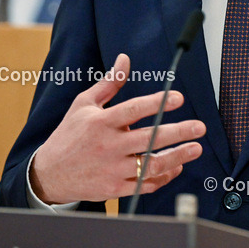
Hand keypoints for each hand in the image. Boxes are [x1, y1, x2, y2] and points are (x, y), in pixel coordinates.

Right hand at [31, 54, 205, 203]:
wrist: (49, 173)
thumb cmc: (69, 134)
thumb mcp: (84, 104)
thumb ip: (109, 83)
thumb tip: (125, 59)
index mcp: (100, 122)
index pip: (133, 110)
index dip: (157, 103)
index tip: (179, 98)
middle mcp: (108, 146)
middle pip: (148, 139)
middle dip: (177, 133)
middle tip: (199, 127)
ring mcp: (112, 169)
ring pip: (150, 165)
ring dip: (177, 157)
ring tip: (196, 148)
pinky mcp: (114, 189)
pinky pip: (144, 184)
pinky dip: (163, 177)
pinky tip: (177, 166)